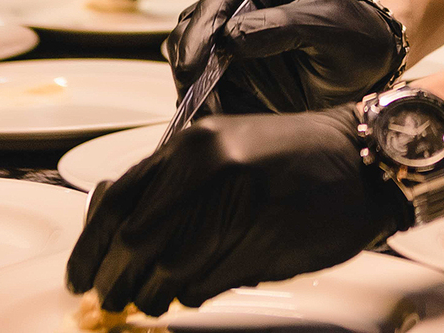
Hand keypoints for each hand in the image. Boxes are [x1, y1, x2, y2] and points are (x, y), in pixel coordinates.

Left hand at [65, 106, 411, 314]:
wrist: (363, 161)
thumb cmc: (292, 156)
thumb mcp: (224, 147)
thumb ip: (172, 183)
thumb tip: (115, 235)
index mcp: (193, 144)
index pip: (118, 201)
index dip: (89, 247)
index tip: (80, 276)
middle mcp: (210, 169)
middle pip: (135, 243)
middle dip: (116, 280)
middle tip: (111, 299)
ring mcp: (238, 206)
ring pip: (168, 270)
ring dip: (153, 294)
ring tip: (154, 298)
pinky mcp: (263, 242)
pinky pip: (206, 284)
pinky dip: (192, 295)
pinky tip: (195, 288)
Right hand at [166, 0, 402, 113]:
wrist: (371, 65)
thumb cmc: (357, 34)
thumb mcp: (329, 26)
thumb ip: (282, 27)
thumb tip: (229, 38)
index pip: (218, 2)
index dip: (200, 33)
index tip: (193, 66)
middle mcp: (241, 6)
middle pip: (192, 28)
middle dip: (188, 62)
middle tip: (191, 96)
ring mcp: (233, 40)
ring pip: (191, 58)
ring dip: (191, 86)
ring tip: (201, 113)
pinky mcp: (234, 72)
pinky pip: (205, 87)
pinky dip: (202, 103)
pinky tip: (210, 120)